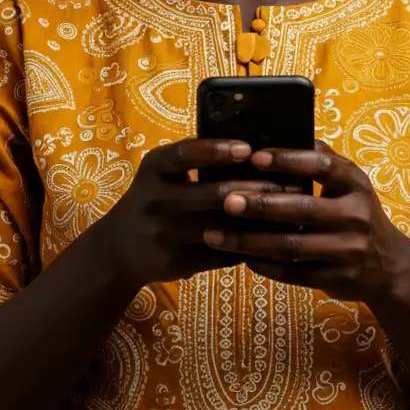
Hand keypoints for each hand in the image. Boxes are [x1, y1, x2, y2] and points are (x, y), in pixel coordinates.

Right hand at [98, 138, 283, 289]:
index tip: (248, 148)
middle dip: (256, 188)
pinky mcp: (175, 262)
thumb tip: (252, 147)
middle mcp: (155, 200)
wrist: (118, 248)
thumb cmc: (154, 198)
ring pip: (222, 227)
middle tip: (291, 183)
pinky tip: (273, 237)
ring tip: (291, 210)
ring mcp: (164, 234)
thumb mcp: (161, 172)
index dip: (217, 151)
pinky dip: (248, 245)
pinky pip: (220, 254)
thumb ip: (195, 159)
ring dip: (259, 220)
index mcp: (154, 168)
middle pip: (212, 194)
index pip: (185, 154)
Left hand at [202, 140, 409, 302]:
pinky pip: (294, 273)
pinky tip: (240, 257)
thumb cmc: (355, 213)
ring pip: (292, 245)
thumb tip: (283, 129)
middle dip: (260, 204)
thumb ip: (321, 159)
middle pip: (302, 208)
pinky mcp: (338, 279)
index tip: (254, 156)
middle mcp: (356, 215)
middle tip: (226, 200)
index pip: (321, 166)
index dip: (288, 160)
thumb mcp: (350, 182)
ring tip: (216, 234)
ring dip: (250, 241)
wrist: (389, 266)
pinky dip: (264, 265)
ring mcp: (349, 250)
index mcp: (355, 183)